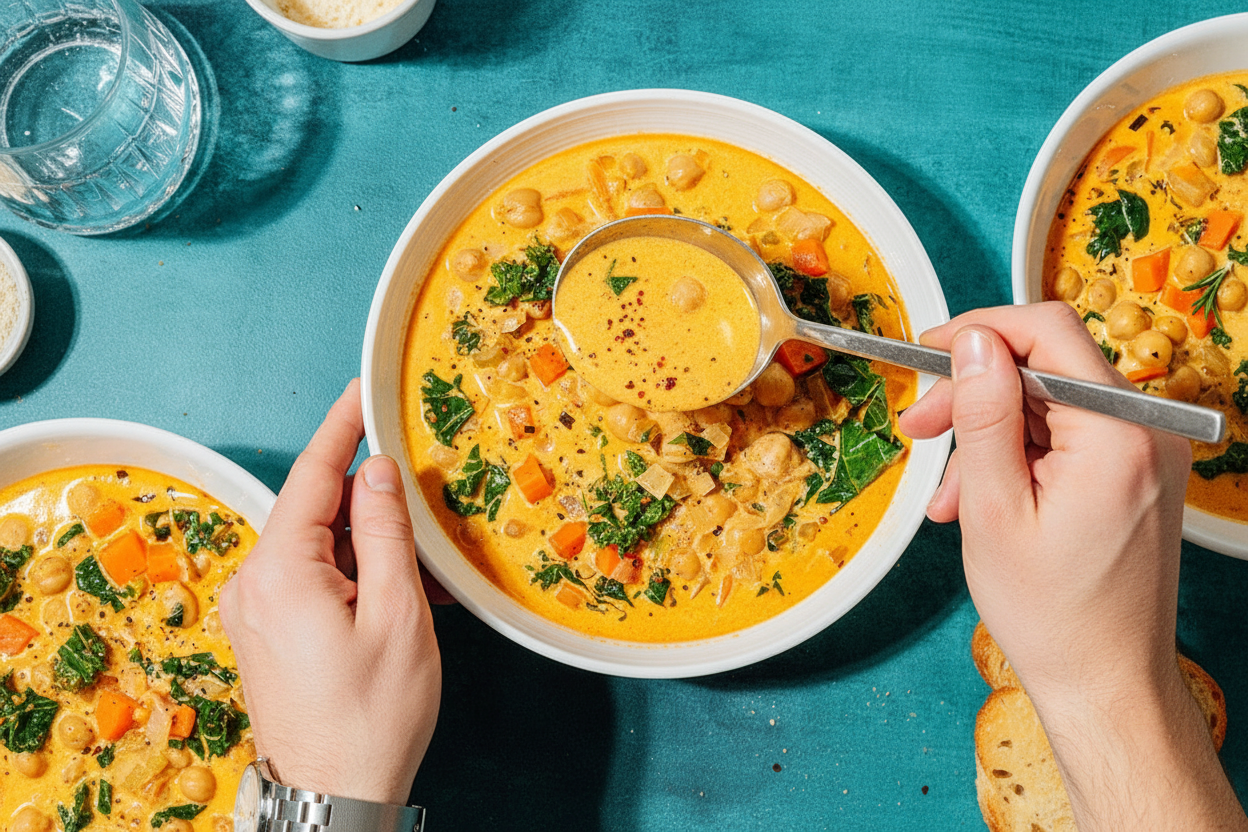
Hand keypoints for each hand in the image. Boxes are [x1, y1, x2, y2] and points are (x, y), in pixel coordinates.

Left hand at [220, 379, 440, 804]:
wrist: (333, 796)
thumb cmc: (369, 717)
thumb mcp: (397, 613)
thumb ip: (386, 531)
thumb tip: (379, 472)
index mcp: (280, 571)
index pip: (313, 474)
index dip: (342, 426)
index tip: (363, 391)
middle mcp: (255, 584)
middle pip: (316, 510)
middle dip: (370, 497)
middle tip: (422, 490)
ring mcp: (256, 611)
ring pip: (319, 547)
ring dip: (370, 544)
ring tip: (422, 566)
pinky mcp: (267, 634)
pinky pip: (313, 580)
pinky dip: (357, 575)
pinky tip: (398, 593)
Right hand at [900, 302, 1189, 698]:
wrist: (1106, 682)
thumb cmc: (1053, 614)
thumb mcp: (994, 508)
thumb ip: (983, 415)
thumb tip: (973, 343)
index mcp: (1119, 433)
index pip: (1047, 332)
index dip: (978, 332)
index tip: (927, 352)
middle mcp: (1147, 433)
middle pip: (1044, 369)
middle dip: (973, 394)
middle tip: (918, 428)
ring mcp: (1147, 454)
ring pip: (1049, 407)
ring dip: (988, 437)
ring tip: (948, 494)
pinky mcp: (1137, 475)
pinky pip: (1067, 440)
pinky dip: (1018, 459)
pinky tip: (979, 500)